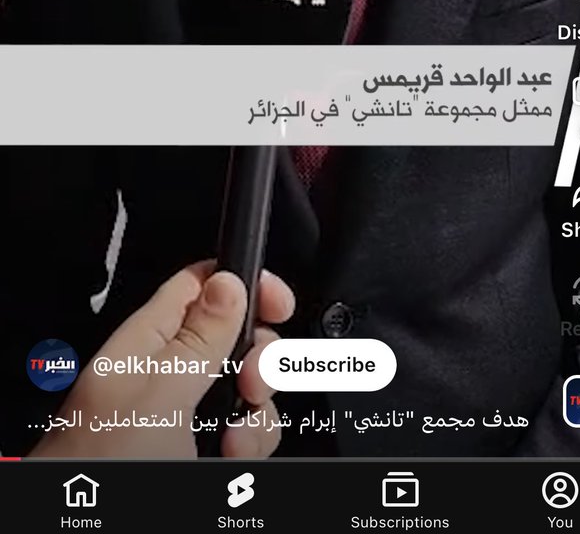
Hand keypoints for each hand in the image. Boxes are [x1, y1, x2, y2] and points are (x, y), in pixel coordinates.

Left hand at [28, 262, 294, 458]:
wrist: (93, 529)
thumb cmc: (102, 465)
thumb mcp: (158, 392)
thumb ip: (197, 337)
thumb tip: (228, 280)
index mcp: (148, 343)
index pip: (201, 285)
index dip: (243, 283)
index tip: (278, 302)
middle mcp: (168, 375)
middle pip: (235, 340)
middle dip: (259, 360)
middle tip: (250, 384)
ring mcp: (184, 416)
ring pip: (246, 393)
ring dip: (256, 414)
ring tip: (233, 439)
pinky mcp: (198, 451)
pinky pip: (243, 436)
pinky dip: (249, 446)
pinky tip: (231, 457)